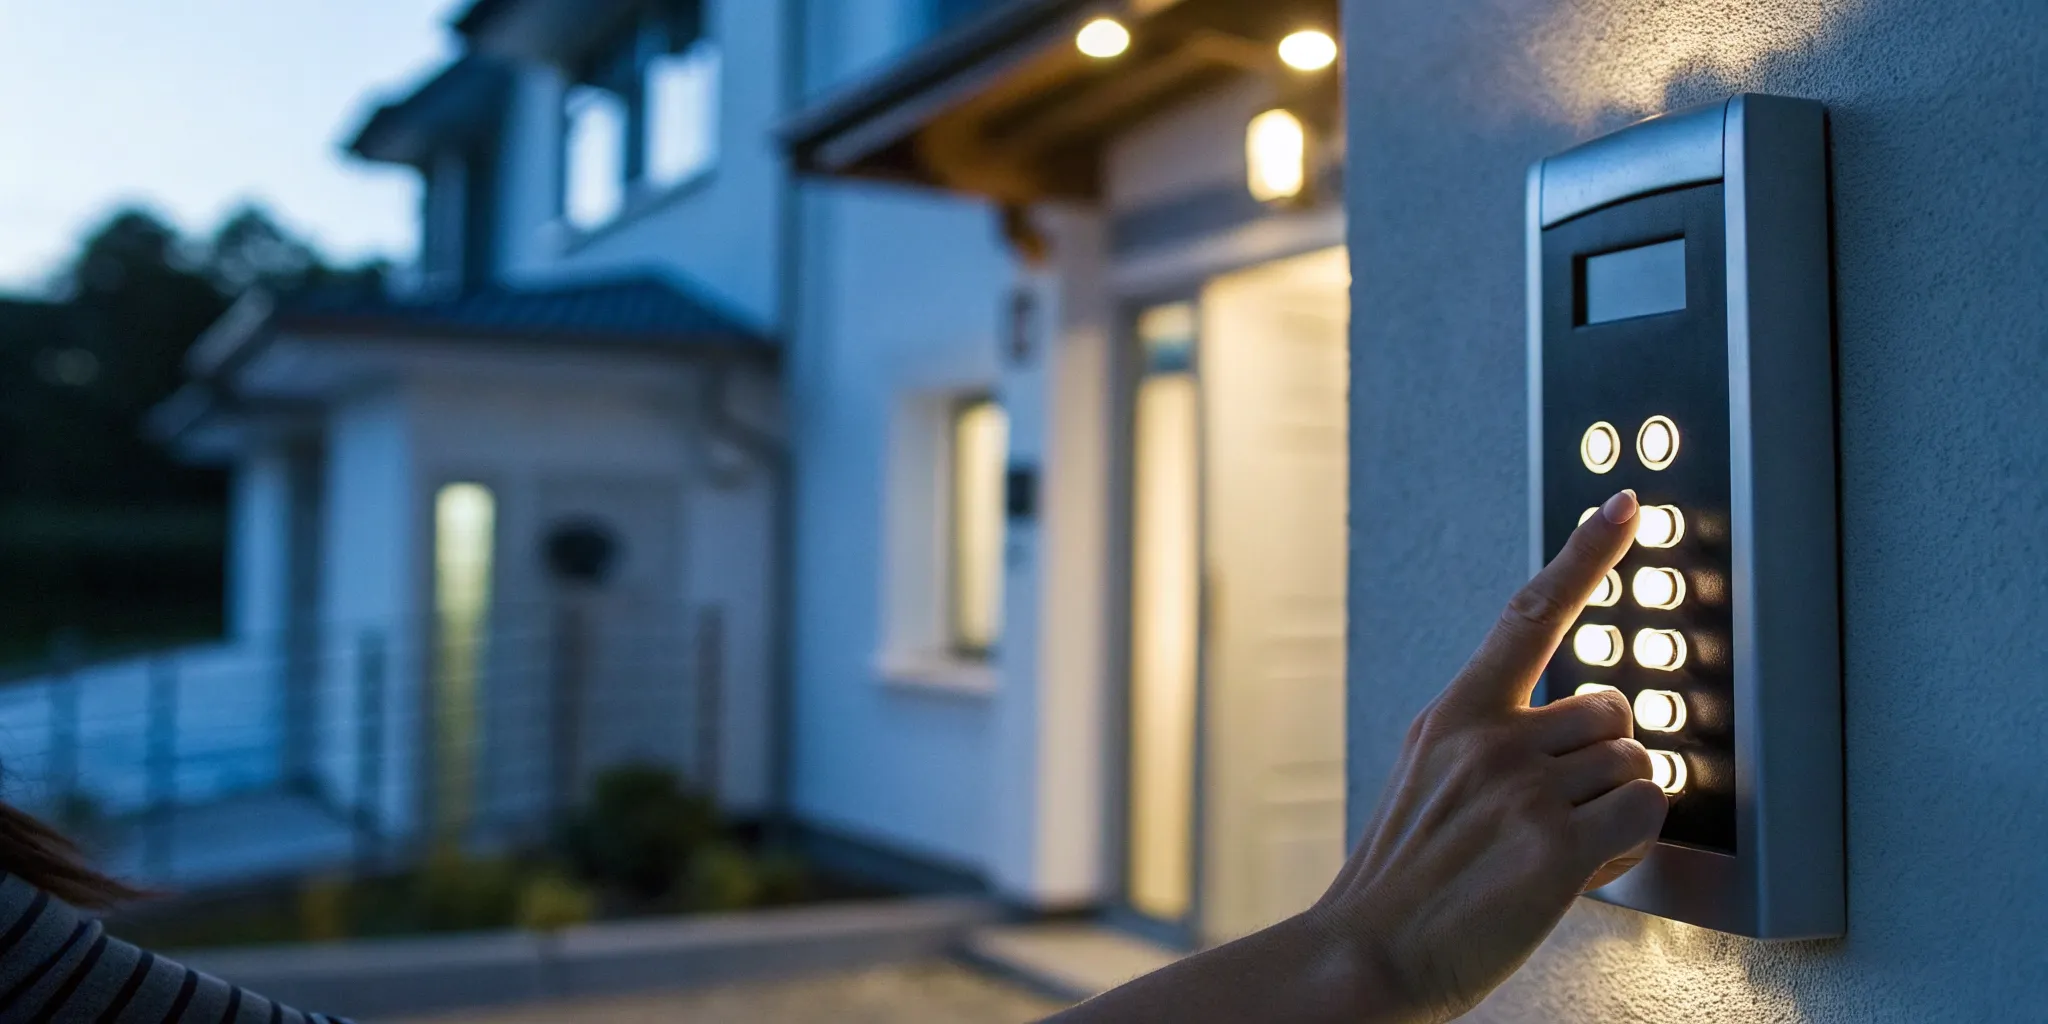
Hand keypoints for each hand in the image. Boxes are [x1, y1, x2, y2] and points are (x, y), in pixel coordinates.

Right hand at [1046, 489, 1665, 1023]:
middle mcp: (1488, 738)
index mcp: (1454, 713)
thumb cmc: (1401, 880)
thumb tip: (1571, 727)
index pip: (1530, 614)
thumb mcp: (1426, 779)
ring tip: (1558, 850)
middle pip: (1612, 711)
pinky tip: (1580, 871)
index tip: (1624, 506)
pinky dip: (1630, 847)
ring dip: (1616, 811)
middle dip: (1605, 760)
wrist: (1368, 954)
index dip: (1584, 554)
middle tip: (1562, 811)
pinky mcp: (1554, 846)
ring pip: (1634, 766)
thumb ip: (1490, 738)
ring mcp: (1520, 790)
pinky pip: (1646, 814)